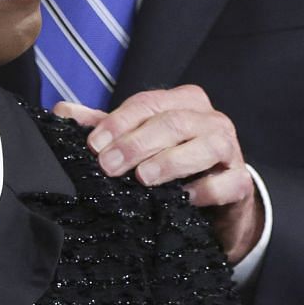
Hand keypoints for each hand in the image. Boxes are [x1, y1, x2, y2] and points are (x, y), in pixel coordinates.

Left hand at [55, 84, 263, 264]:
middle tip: (108, 166)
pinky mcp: (241, 183)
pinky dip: (206, 190)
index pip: (148, 103)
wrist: (215, 203)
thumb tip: (62, 111)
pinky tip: (184, 198)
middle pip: (173, 122)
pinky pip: (228, 182)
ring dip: (170, 161)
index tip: (94, 146)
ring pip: (205, 145)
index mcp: (183, 102)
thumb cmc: (172, 164)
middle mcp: (210, 119)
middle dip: (136, 144)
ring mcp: (231, 149)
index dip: (119, 123)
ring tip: (143, 179)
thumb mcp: (137, 142)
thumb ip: (103, 127)